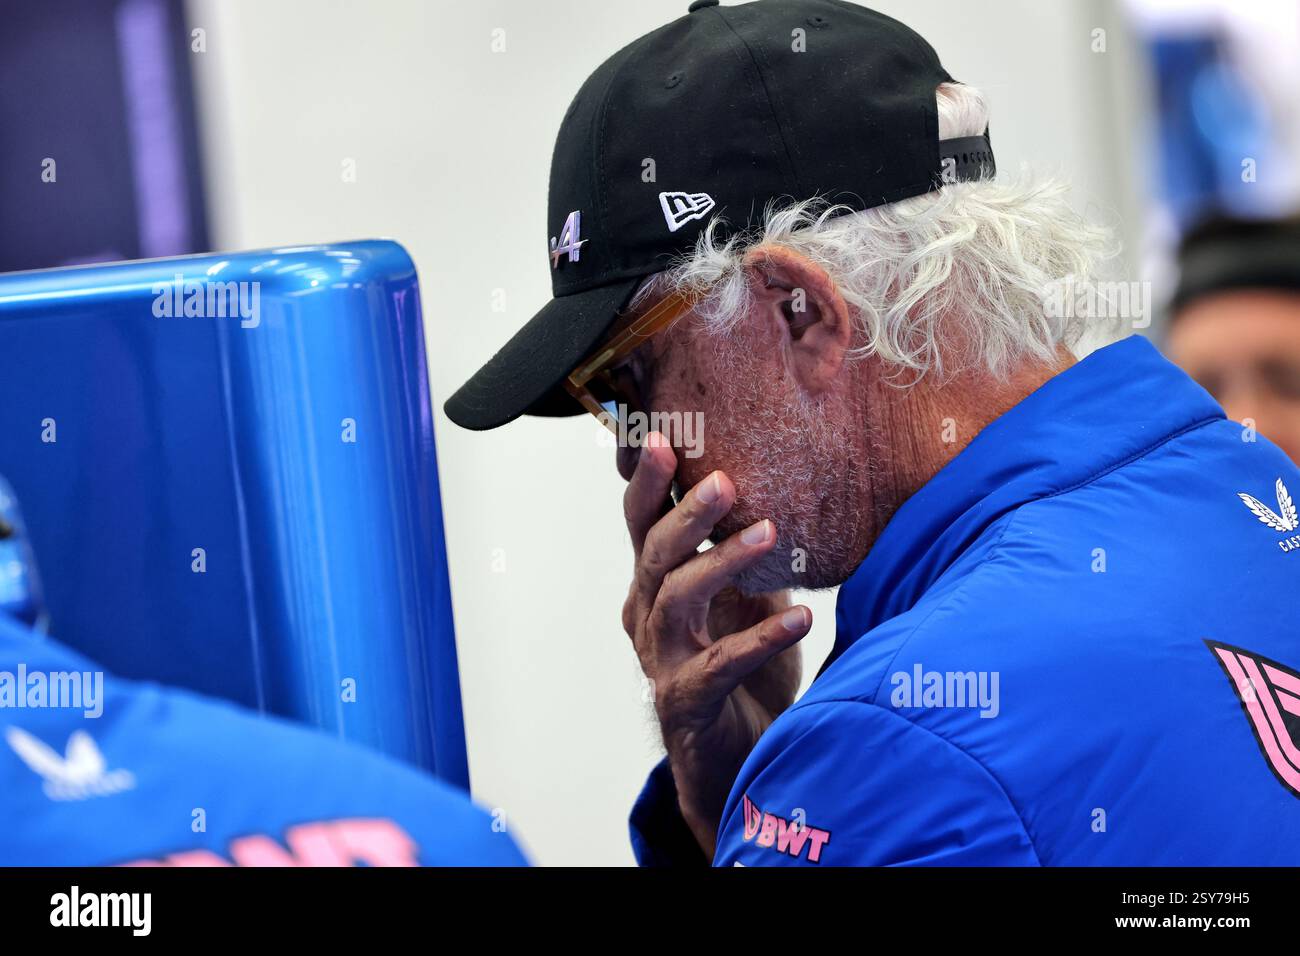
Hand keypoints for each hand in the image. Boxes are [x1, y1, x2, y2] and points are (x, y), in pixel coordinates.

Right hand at [621, 432, 810, 856]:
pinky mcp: (685, 702)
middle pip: (653, 554)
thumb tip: (779, 496)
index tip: (660, 436)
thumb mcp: (746, 603)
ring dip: (723, 562)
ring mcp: (662, 661)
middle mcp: (648, 618)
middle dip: (686, 514)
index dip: (648, 482)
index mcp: (656, 587)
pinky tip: (801, 617)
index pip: (642, 525)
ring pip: (677, 598)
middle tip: (725, 480)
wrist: (740, 762)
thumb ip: (748, 558)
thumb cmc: (741, 676)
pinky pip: (719, 664)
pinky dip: (761, 638)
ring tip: (771, 533)